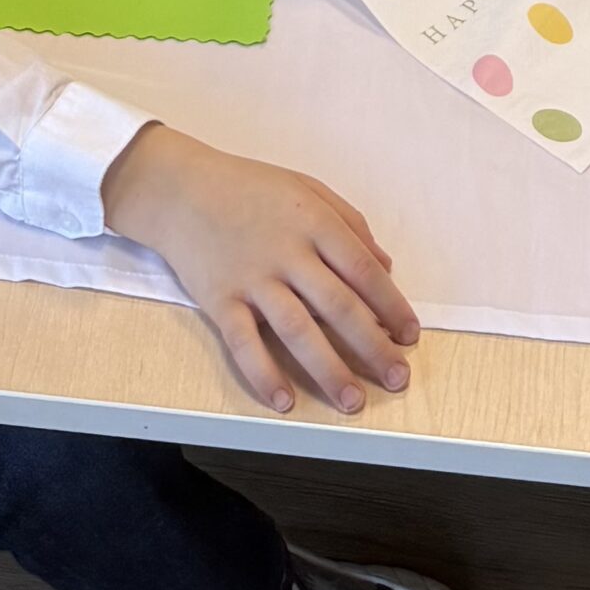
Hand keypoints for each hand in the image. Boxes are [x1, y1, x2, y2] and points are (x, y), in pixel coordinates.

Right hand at [102, 124, 418, 418]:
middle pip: (339, 306)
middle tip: (398, 380)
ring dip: (329, 370)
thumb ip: (349, 224)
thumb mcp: (307, 189)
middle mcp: (287, 252)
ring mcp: (252, 278)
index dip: (391, 306)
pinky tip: (284, 401)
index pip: (363, 270)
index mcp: (313, 222)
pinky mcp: (219, 300)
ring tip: (354, 401)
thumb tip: (386, 268)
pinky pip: (244, 344)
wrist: (180, 188)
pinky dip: (264, 374)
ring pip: (298, 331)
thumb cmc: (250, 188)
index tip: (409, 336)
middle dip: (373, 347)